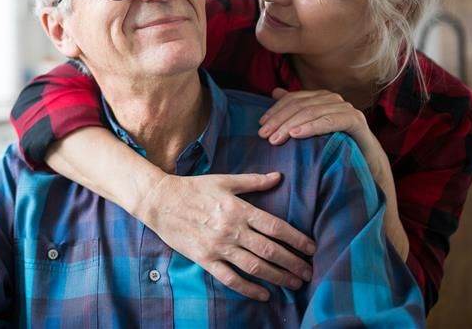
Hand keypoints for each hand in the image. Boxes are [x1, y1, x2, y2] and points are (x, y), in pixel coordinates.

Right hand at [135, 172, 315, 300]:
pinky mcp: (205, 259)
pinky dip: (249, 289)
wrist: (160, 201)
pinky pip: (230, 278)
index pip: (275, 227)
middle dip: (293, 263)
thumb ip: (253, 181)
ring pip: (254, 267)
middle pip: (270, 250)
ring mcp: (218, 246)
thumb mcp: (224, 180)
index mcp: (238, 209)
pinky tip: (264, 294)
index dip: (296, 239)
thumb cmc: (193, 188)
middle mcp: (231, 229)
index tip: (311, 248)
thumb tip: (278, 177)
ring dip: (278, 277)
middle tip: (309, 272)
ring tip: (295, 284)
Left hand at [258, 88, 371, 147]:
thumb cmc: (336, 145)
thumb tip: (275, 91)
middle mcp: (332, 99)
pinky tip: (296, 134)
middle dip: (279, 120)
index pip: (293, 99)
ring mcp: (345, 108)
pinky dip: (311, 127)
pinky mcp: (355, 120)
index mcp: (320, 97)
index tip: (261, 125)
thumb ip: (296, 109)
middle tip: (264, 135)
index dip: (275, 110)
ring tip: (276, 139)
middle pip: (299, 105)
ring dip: (290, 125)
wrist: (367, 163)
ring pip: (311, 112)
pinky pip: (329, 121)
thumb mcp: (311, 127)